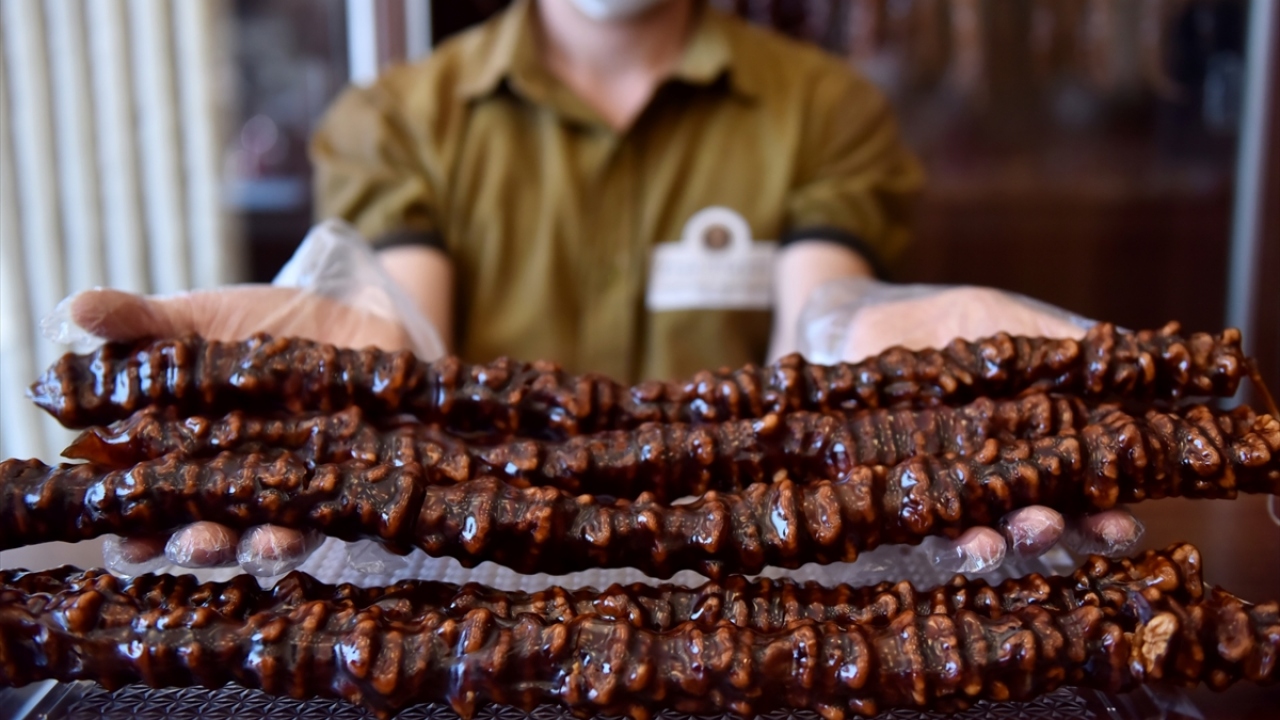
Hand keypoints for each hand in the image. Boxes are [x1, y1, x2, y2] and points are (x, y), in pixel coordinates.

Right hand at [71, 286, 412, 575]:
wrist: (355, 308)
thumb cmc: (267, 323)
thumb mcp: (203, 316)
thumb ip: (142, 322)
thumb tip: (71, 311)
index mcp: (189, 457)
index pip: (152, 509)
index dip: (136, 533)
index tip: (125, 542)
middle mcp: (241, 488)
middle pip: (214, 534)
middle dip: (202, 546)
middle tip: (196, 544)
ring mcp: (298, 491)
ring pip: (279, 537)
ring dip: (270, 548)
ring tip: (268, 545)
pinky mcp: (355, 484)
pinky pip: (349, 511)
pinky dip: (343, 516)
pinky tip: (337, 521)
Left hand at [844, 285, 1142, 571]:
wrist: (868, 316)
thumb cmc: (955, 323)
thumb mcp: (1020, 327)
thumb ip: (1074, 349)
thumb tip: (1151, 365)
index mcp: (1044, 450)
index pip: (1086, 498)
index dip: (1106, 519)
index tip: (1122, 525)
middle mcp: (1001, 485)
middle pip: (1037, 528)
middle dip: (1051, 537)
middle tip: (1053, 529)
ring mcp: (950, 494)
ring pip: (980, 539)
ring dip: (993, 548)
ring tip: (996, 544)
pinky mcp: (901, 495)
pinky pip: (921, 526)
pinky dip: (937, 536)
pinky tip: (948, 534)